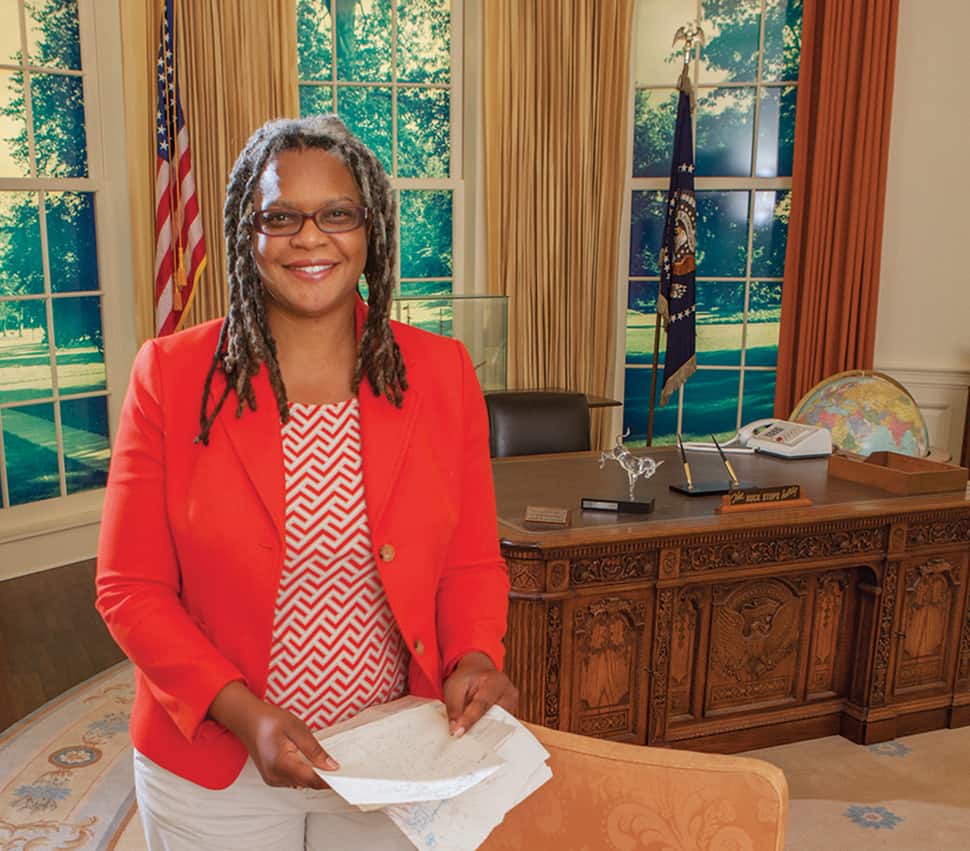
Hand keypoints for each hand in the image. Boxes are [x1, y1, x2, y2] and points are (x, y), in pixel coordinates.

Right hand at [208, 682, 336, 788]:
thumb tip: (331, 766)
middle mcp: (275, 777)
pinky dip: (304, 773)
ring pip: (301, 783)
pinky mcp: (272, 778)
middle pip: (307, 783)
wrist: (247, 720)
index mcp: (280, 764)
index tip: (345, 778)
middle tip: (340, 765)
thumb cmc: (269, 720)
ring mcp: (272, 779)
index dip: (329, 781)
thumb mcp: (296, 728)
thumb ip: (314, 749)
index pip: (311, 779)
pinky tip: (310, 761)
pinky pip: (294, 779)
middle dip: (324, 776)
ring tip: (325, 760)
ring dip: (314, 774)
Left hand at [442, 652, 517, 736]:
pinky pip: (501, 728)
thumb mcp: (454, 687)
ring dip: (483, 733)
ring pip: (499, 726)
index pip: (482, 703)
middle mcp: (509, 692)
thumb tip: (455, 730)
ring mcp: (512, 704)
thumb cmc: (467, 679)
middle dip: (477, 729)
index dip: (469, 719)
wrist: (478, 672)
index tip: (458, 732)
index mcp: (496, 681)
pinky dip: (488, 732)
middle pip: (494, 717)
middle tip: (462, 738)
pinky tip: (477, 735)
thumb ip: (454, 708)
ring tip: (468, 738)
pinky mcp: (511, 714)